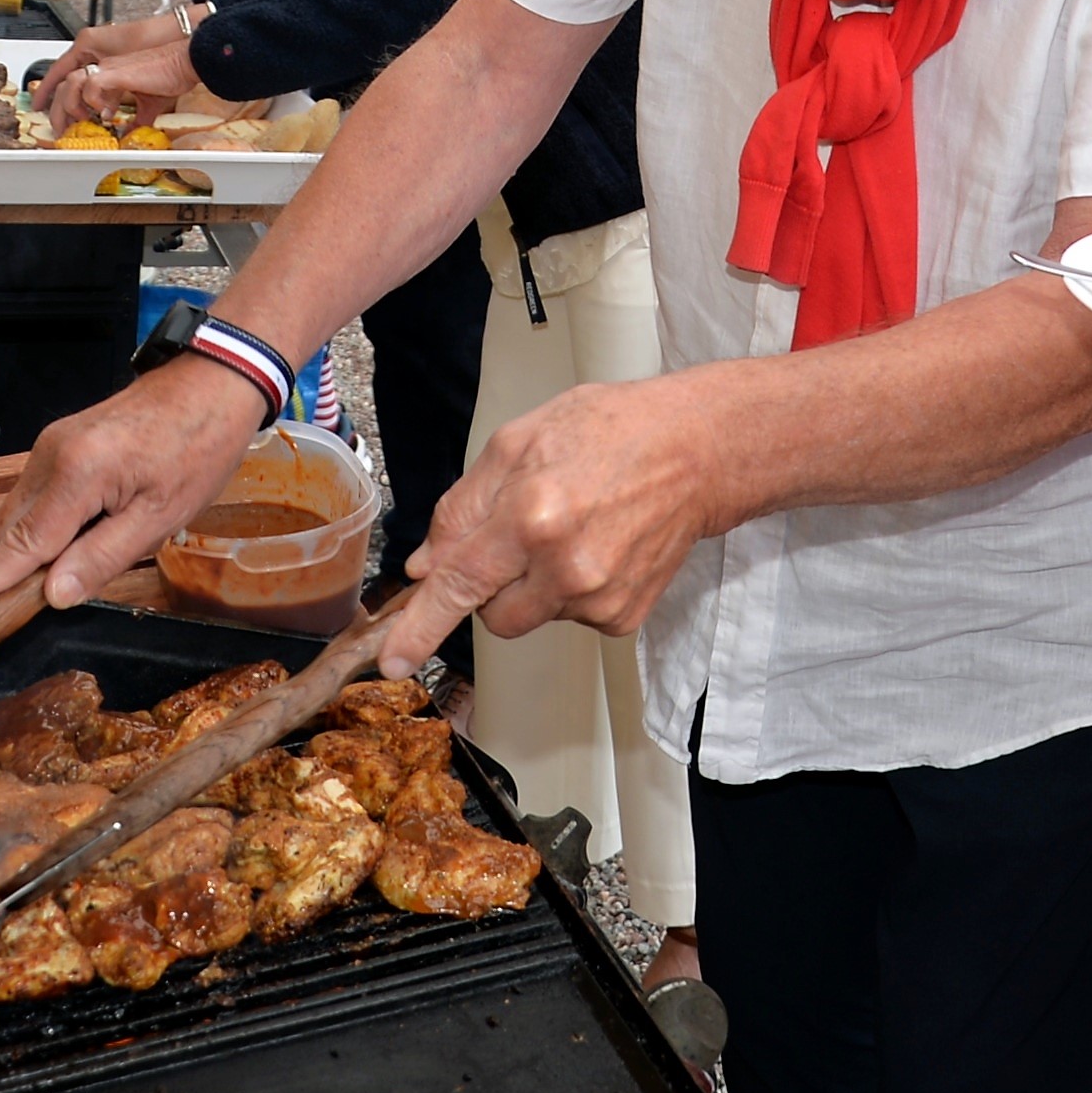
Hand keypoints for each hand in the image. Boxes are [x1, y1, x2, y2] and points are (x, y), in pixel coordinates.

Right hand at [0, 356, 263, 612]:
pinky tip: (93, 523)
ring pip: (23, 514)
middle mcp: (51, 456)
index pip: (20, 546)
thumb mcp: (161, 516)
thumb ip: (102, 557)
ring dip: (40, 545)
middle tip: (55, 595)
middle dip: (22, 570)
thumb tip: (53, 595)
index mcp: (76, 473)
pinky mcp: (61, 441)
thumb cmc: (199, 448)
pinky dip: (51, 520)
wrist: (213, 383)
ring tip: (95, 548)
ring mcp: (52, 444)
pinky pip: (39, 494)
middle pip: (14, 533)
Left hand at [35, 12, 190, 123]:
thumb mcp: (150, 105)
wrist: (185, 62)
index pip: (76, 89)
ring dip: (71, 103)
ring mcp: (108, 69)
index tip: (70, 128)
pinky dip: (92, 100)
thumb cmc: (171, 77)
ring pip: (71, 81)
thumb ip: (137, 120)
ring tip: (83, 118)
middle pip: (65, 85)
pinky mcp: (117, 72)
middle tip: (63, 131)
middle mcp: (104, 69)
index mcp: (108, 75)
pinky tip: (104, 112)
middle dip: (58, 111)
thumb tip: (132, 136)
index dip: (68, 109)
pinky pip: (92, 84)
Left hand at [373, 371, 729, 679]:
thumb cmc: (612, 431)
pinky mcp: (623, 616)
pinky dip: (573, 590)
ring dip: (535, 585)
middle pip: (491, 614)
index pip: (459, 585)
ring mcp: (598, 598)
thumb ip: (463, 506)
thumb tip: (427, 566)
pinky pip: (571, 617)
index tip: (394, 661)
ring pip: (531, 616)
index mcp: (532, 516)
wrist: (697, 451)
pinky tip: (600, 546)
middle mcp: (565, 568)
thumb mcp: (519, 442)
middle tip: (521, 535)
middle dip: (491, 585)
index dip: (420, 626)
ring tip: (575, 529)